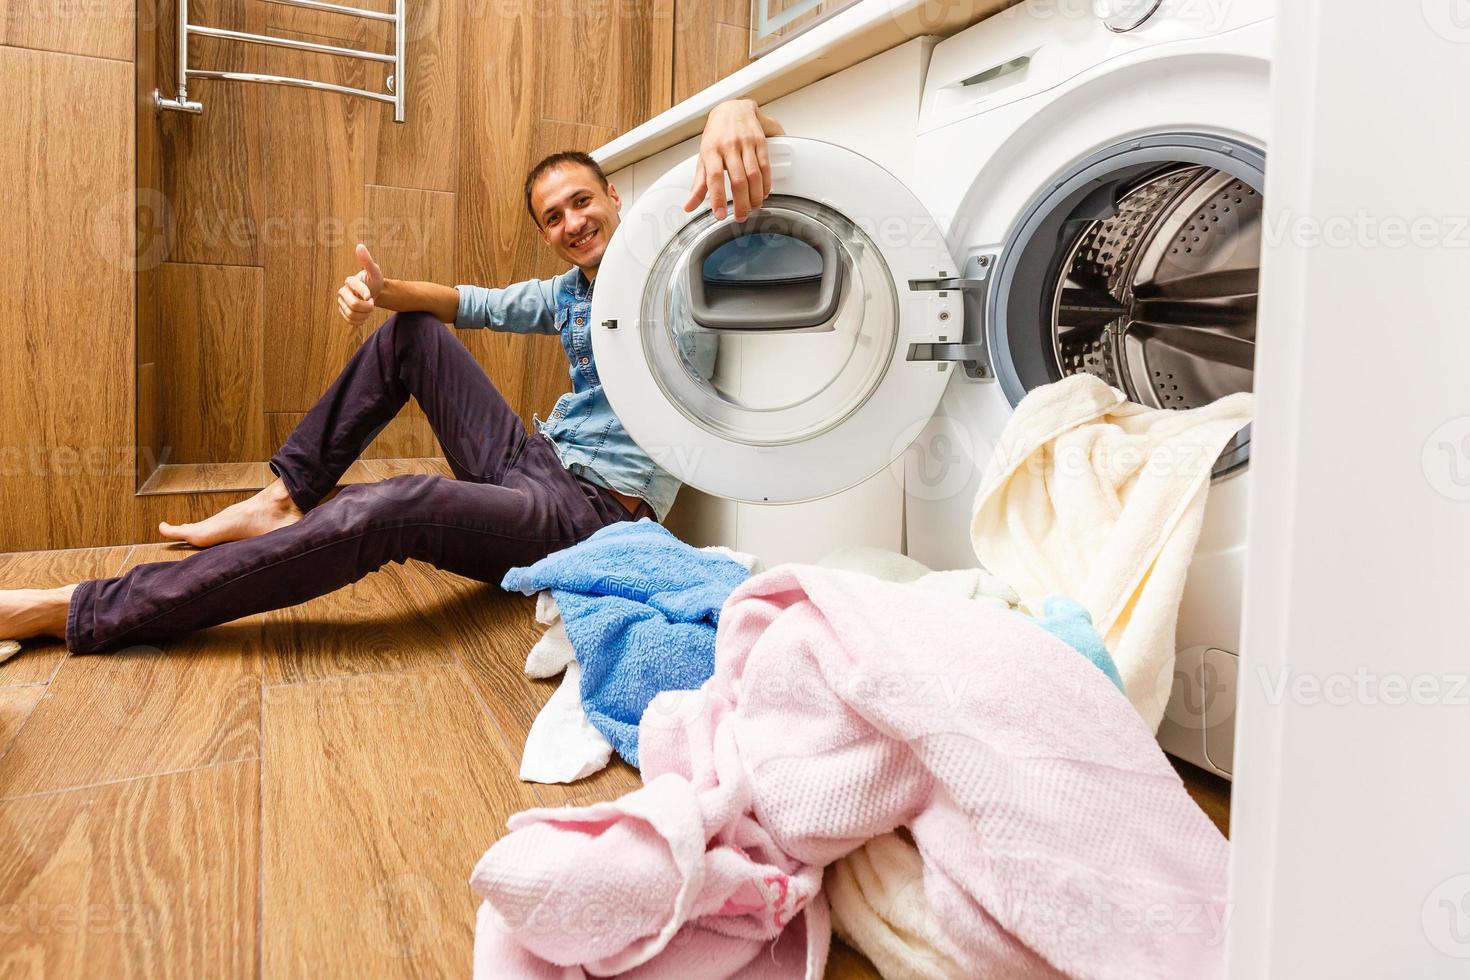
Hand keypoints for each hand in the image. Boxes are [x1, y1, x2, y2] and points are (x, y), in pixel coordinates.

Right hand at [337, 243, 383, 324]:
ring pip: (353, 315)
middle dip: (367, 307)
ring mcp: (342, 303)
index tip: (371, 296)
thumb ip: (367, 260)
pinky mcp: (344, 313)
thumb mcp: (374, 271)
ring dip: (365, 314)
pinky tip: (364, 314)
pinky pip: (351, 321)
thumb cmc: (374, 281)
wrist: (375, 293)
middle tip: (372, 302)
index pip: (353, 287)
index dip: (363, 292)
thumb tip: (360, 246)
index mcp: (349, 281)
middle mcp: (343, 292)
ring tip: (368, 308)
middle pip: (354, 305)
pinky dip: (361, 320)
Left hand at [684, 99, 784, 221]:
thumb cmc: (716, 135)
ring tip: (754, 207)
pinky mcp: (760, 142)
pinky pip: (765, 166)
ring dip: (755, 195)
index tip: (720, 214)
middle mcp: (728, 146)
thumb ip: (698, 184)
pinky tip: (764, 193)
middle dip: (741, 202)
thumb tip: (689, 206)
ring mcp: (745, 143)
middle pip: (737, 179)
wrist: (732, 108)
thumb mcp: (703, 157)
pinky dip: (766, 183)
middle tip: (741, 216)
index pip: (713, 177)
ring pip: (753, 175)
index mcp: (711, 150)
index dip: (717, 198)